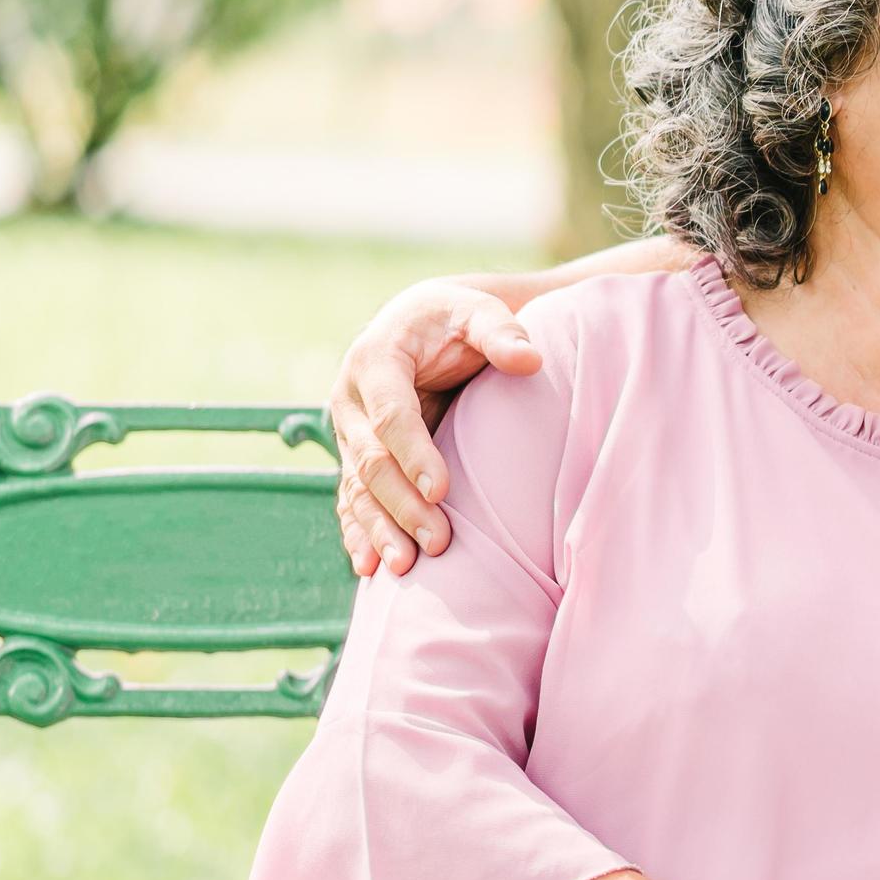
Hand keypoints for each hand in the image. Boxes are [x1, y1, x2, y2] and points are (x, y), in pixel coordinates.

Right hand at [329, 279, 540, 576]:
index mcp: (374, 360)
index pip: (390, 414)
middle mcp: (350, 399)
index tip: (442, 491)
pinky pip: (352, 497)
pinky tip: (367, 566)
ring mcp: (349, 432)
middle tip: (438, 543)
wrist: (424, 323)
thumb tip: (530, 359)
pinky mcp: (357, 455)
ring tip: (404, 567)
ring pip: (358, 487)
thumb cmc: (457, 319)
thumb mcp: (479, 312)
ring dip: (378, 529)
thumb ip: (502, 332)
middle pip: (371, 461)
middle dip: (402, 505)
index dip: (413, 453)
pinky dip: (358, 530)